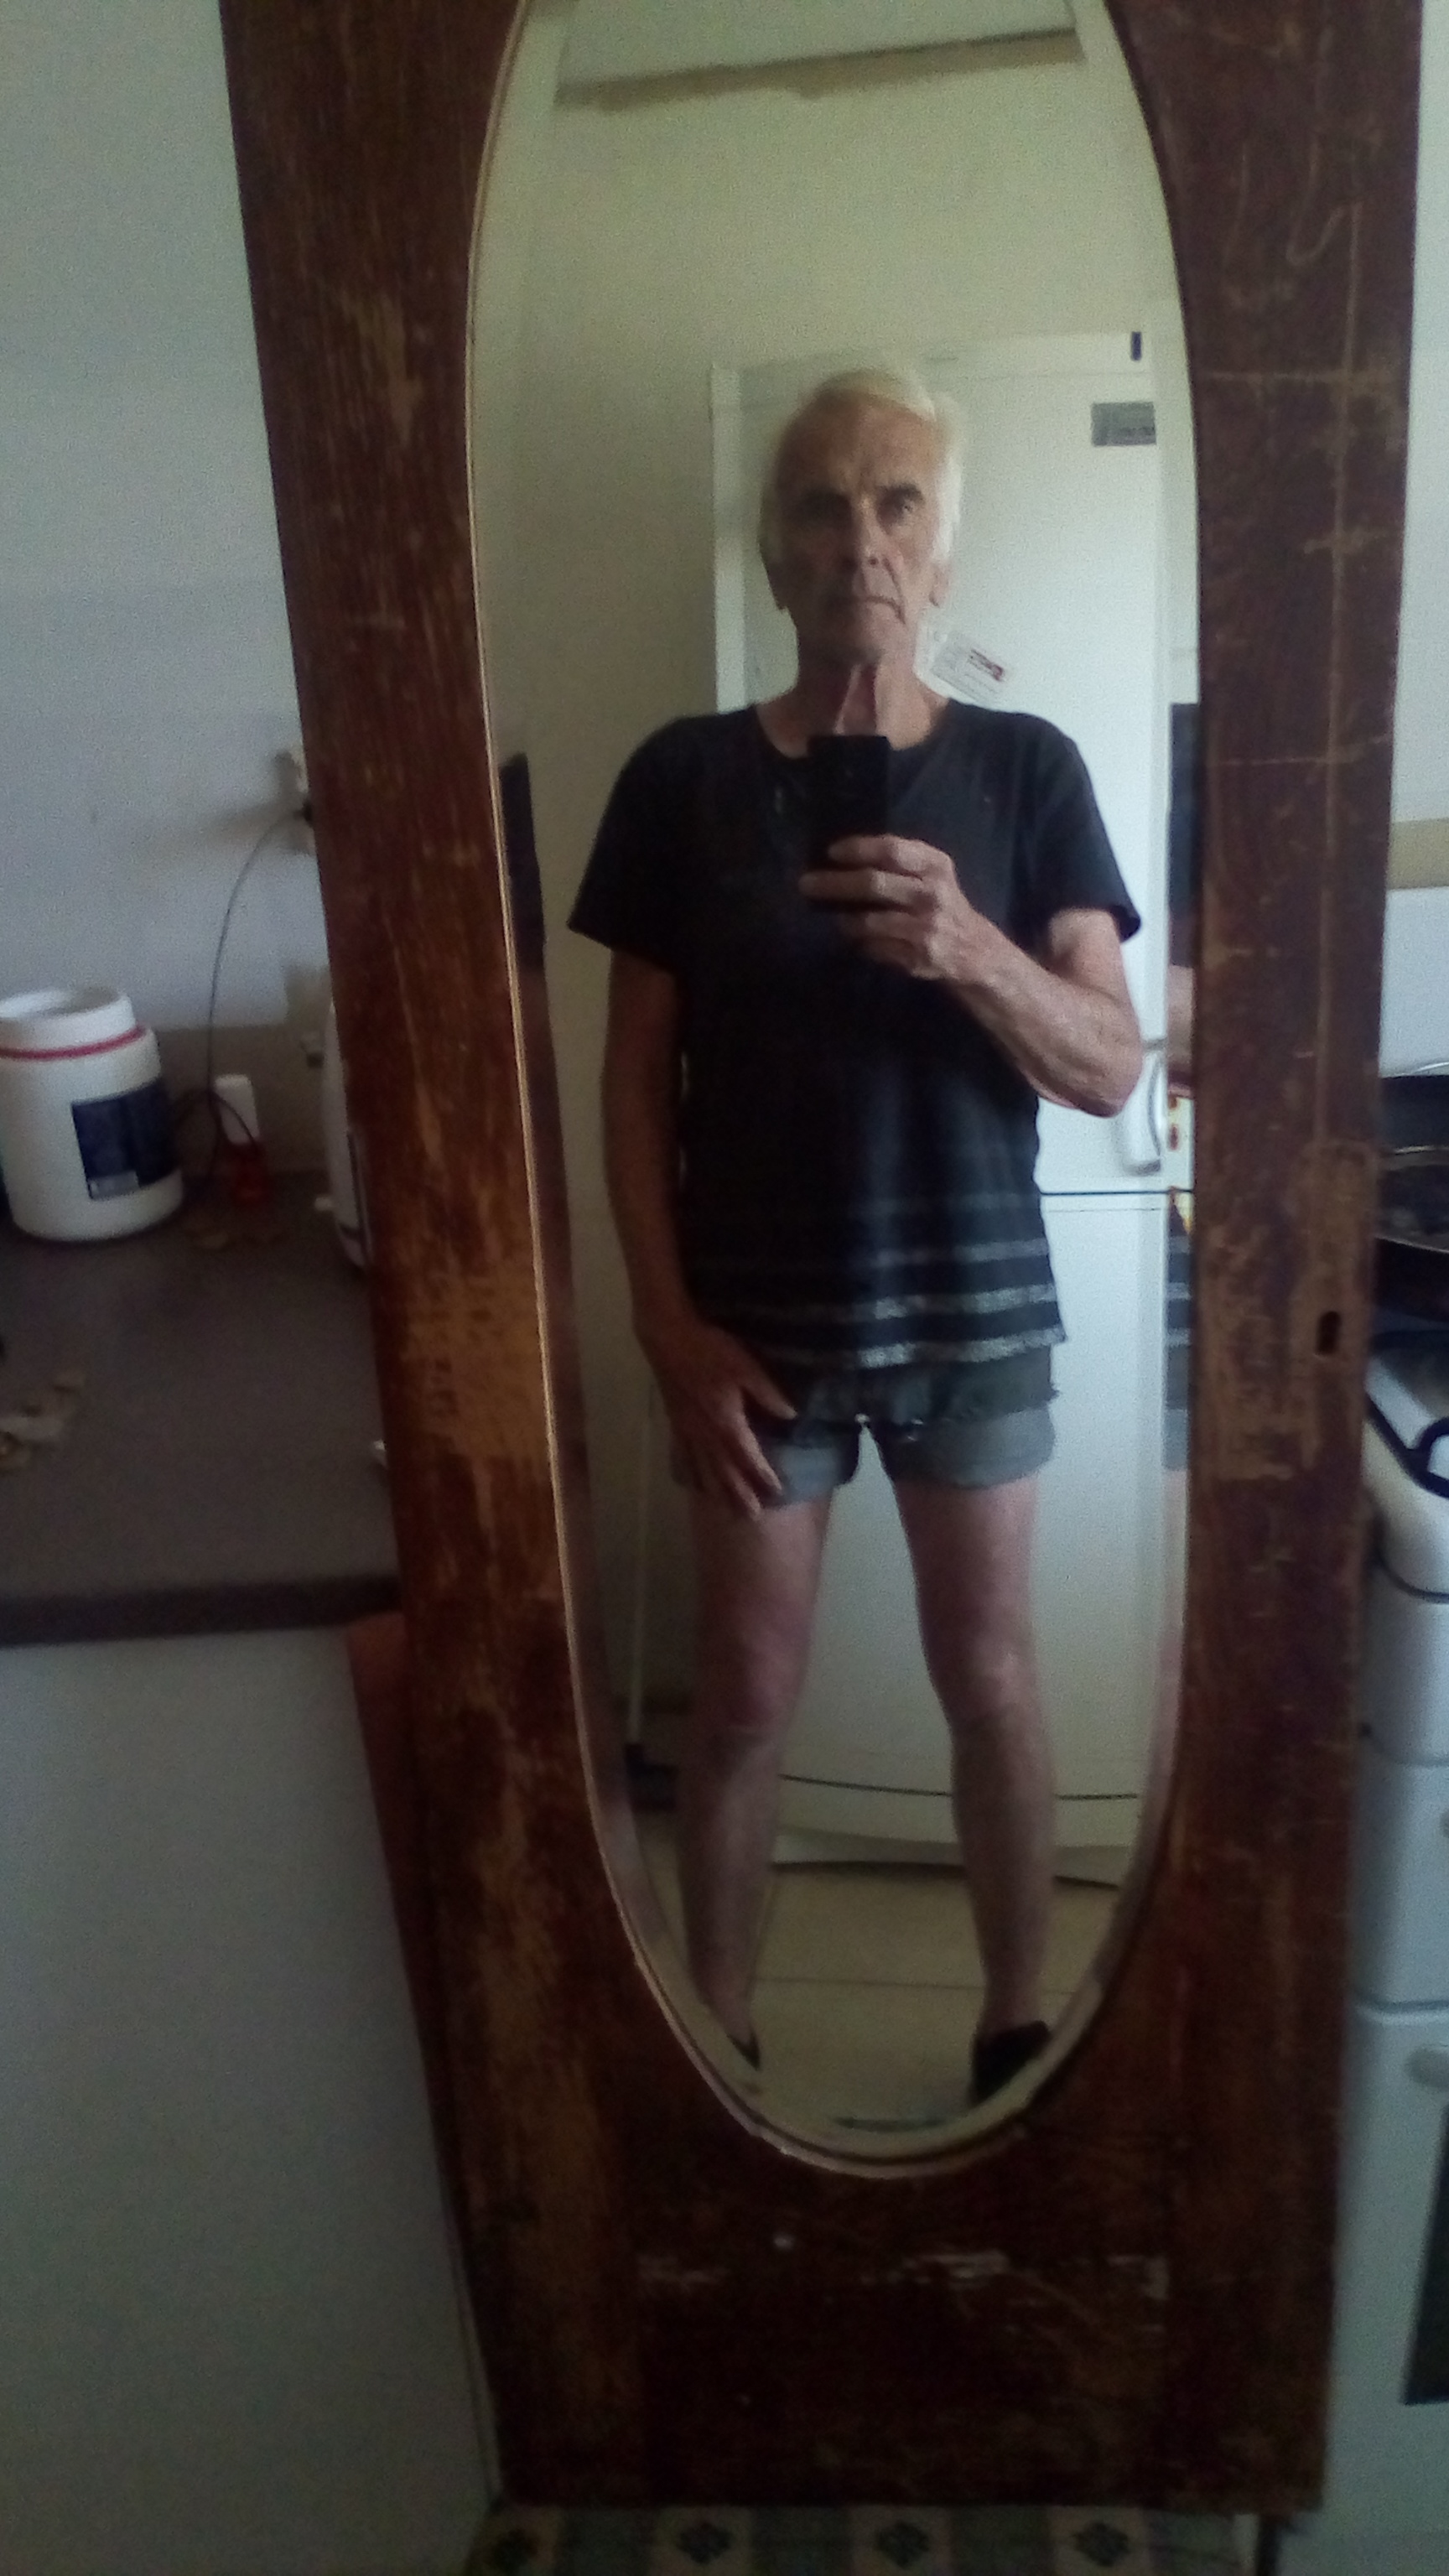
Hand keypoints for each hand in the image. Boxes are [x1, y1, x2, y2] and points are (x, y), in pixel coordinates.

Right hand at [641, 1310, 795, 1516]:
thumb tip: (792, 1417)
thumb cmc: (710, 1348)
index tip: (777, 1493)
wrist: (667, 1336)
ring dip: (717, 1490)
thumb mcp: (747, 1367)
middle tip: (751, 1516)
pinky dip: (690, 1471)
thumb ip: (768, 1394)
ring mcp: (687, 1427)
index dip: (763, 1475)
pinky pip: (683, 1453)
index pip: (749, 1456)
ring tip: (726, 1509)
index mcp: (727, 1420)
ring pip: (703, 1467)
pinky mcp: (675, 1419)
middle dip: (739, 1493)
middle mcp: (706, 1431)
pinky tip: (693, 1482)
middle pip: (724, 1470)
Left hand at [801, 833, 984, 980]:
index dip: (859, 849)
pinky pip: (875, 948)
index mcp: (936, 867)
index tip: (831, 852)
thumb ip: (901, 862)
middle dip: (835, 884)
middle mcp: (932, 895)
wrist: (974, 950)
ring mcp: (925, 929)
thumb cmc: (942, 904)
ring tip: (833, 918)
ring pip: (870, 922)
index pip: (892, 850)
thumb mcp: (934, 874)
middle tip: (806, 884)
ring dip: (845, 920)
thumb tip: (843, 857)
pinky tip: (858, 940)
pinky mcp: (917, 957)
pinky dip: (862, 944)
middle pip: (874, 884)